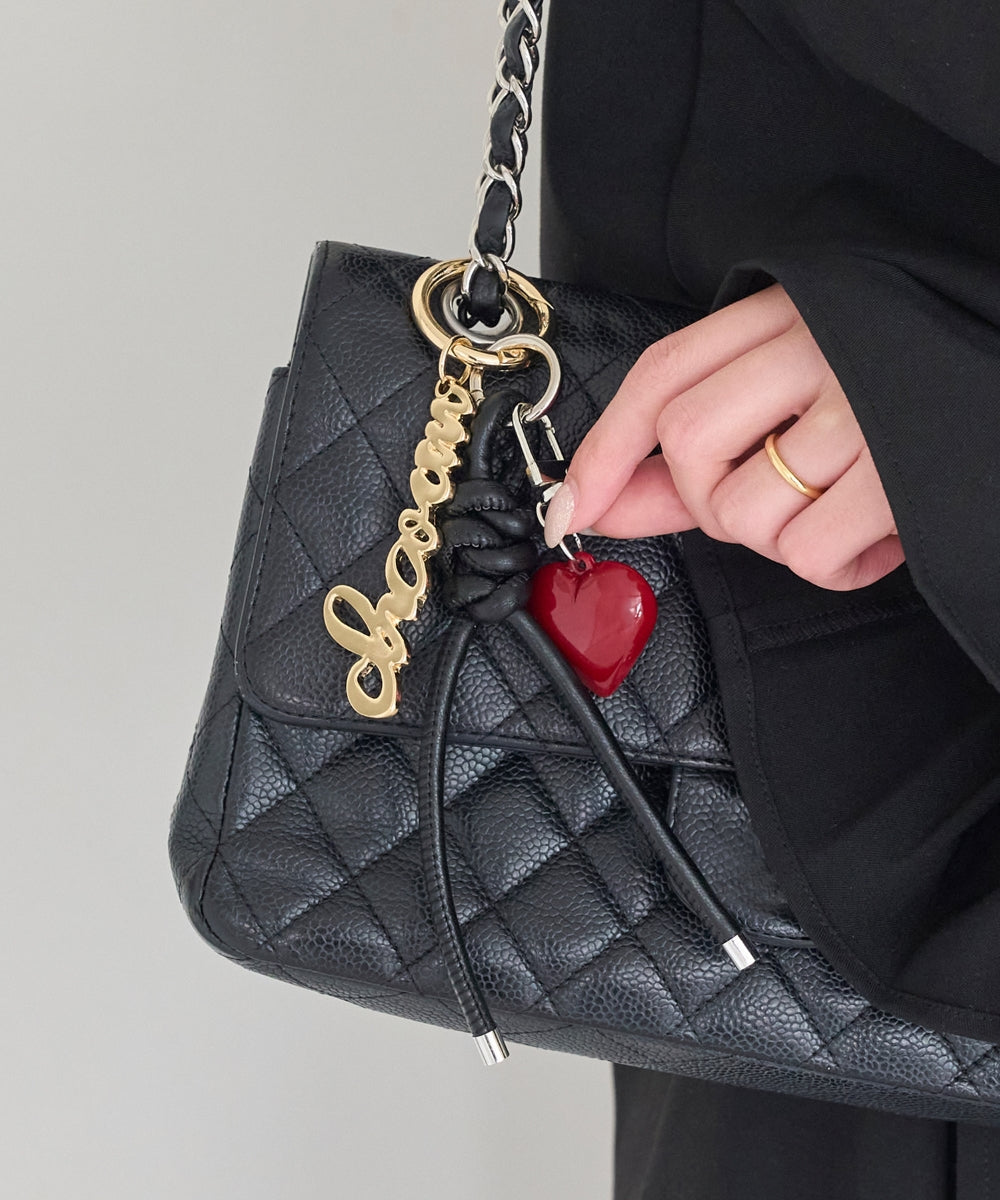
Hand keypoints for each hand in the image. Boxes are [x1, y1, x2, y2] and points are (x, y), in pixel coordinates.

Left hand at [542, 283, 904, 590]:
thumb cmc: (901, 383)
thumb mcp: (798, 387)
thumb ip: (694, 443)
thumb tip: (600, 502)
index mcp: (786, 313)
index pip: (662, 377)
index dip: (604, 449)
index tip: (573, 506)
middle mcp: (819, 348)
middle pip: (690, 446)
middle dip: (708, 501)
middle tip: (772, 496)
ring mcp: (863, 406)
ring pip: (746, 513)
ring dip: (780, 536)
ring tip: (839, 506)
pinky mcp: (903, 472)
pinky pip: (814, 553)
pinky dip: (836, 563)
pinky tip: (878, 530)